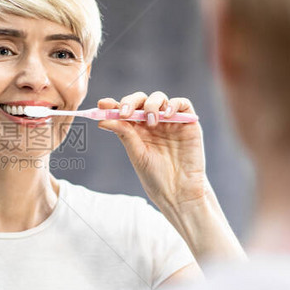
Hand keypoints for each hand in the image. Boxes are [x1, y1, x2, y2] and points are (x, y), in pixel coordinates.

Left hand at [98, 91, 207, 211]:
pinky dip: (173, 105)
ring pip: (159, 98)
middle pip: (140, 100)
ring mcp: (170, 121)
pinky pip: (182, 103)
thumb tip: (103, 120)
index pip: (124, 111)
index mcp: (137, 130)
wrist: (179, 191)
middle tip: (124, 113)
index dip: (113, 105)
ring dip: (151, 105)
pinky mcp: (188, 121)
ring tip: (151, 122)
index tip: (102, 105)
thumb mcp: (137, 154)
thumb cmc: (156, 176)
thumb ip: (124, 134)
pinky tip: (166, 115)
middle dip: (130, 102)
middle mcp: (152, 122)